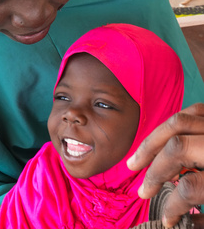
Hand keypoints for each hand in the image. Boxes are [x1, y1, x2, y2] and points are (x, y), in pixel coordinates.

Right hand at [127, 103, 203, 227]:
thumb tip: (181, 222)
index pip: (190, 187)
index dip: (173, 206)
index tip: (168, 219)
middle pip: (176, 148)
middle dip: (153, 169)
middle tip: (143, 188)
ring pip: (177, 122)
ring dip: (152, 142)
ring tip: (137, 159)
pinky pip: (191, 110)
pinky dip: (171, 124)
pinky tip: (161, 136)